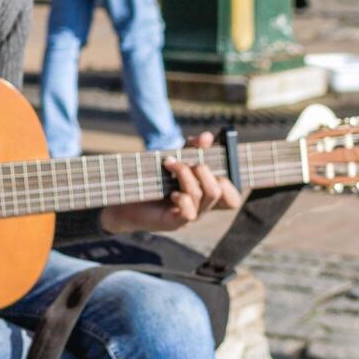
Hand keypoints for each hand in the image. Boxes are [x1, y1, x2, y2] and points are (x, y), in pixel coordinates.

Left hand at [100, 133, 240, 233]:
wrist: (126, 198)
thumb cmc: (153, 179)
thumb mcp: (175, 159)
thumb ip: (191, 148)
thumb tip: (207, 136)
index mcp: (205, 195)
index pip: (233, 198)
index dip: (230, 182)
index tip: (208, 162)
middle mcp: (201, 207)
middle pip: (220, 191)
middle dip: (203, 170)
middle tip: (183, 161)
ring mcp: (189, 216)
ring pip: (202, 195)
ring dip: (185, 174)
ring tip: (169, 164)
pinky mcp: (175, 222)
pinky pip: (189, 212)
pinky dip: (182, 198)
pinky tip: (171, 193)